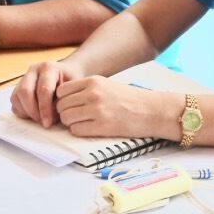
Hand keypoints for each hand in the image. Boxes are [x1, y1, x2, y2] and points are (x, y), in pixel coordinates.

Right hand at [11, 60, 82, 127]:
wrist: (67, 73)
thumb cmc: (71, 82)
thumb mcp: (73, 89)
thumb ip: (63, 102)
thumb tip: (51, 119)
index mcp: (49, 68)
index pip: (43, 89)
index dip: (45, 109)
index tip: (48, 123)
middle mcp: (33, 70)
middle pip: (25, 91)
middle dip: (33, 111)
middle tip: (43, 123)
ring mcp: (24, 78)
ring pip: (16, 97)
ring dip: (27, 112)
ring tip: (41, 119)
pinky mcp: (18, 87)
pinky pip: (14, 102)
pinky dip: (23, 112)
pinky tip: (35, 115)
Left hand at [54, 77, 180, 139]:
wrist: (151, 110)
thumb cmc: (129, 99)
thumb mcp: (106, 85)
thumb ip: (86, 89)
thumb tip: (62, 99)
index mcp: (93, 81)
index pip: (62, 91)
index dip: (63, 100)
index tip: (70, 106)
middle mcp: (93, 94)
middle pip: (61, 106)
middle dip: (65, 113)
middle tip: (77, 117)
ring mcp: (97, 110)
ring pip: (66, 119)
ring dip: (71, 123)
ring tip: (84, 123)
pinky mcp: (102, 126)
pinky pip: (76, 131)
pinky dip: (79, 131)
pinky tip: (90, 129)